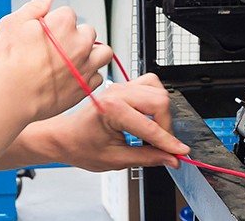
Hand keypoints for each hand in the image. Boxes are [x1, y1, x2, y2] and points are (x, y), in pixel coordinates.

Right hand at [0, 0, 111, 121]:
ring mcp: (85, 65)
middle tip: (59, 47)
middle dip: (76, 36)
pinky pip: (97, 77)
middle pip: (88, 32)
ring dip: (93, 54)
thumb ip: (33, 7)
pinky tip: (74, 77)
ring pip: (103, 53)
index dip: (54, 22)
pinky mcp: (85, 86)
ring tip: (76, 59)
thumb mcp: (12, 24)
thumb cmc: (9, 62)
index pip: (68, 13)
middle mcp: (79, 42)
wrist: (12, 95)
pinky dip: (88, 76)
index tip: (46, 31)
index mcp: (63, 22)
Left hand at [39, 73, 186, 171]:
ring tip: (155, 132)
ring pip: (158, 91)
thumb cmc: (81, 146)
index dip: (168, 142)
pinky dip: (156, 100)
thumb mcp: (115, 159)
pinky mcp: (124, 87)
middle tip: (164, 146)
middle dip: (166, 126)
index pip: (150, 127)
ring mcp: (121, 87)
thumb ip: (147, 158)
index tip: (181, 153)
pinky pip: (150, 85)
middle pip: (160, 101)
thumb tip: (170, 158)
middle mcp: (117, 93)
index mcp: (112, 110)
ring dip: (162, 112)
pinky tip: (150, 117)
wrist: (64, 137)